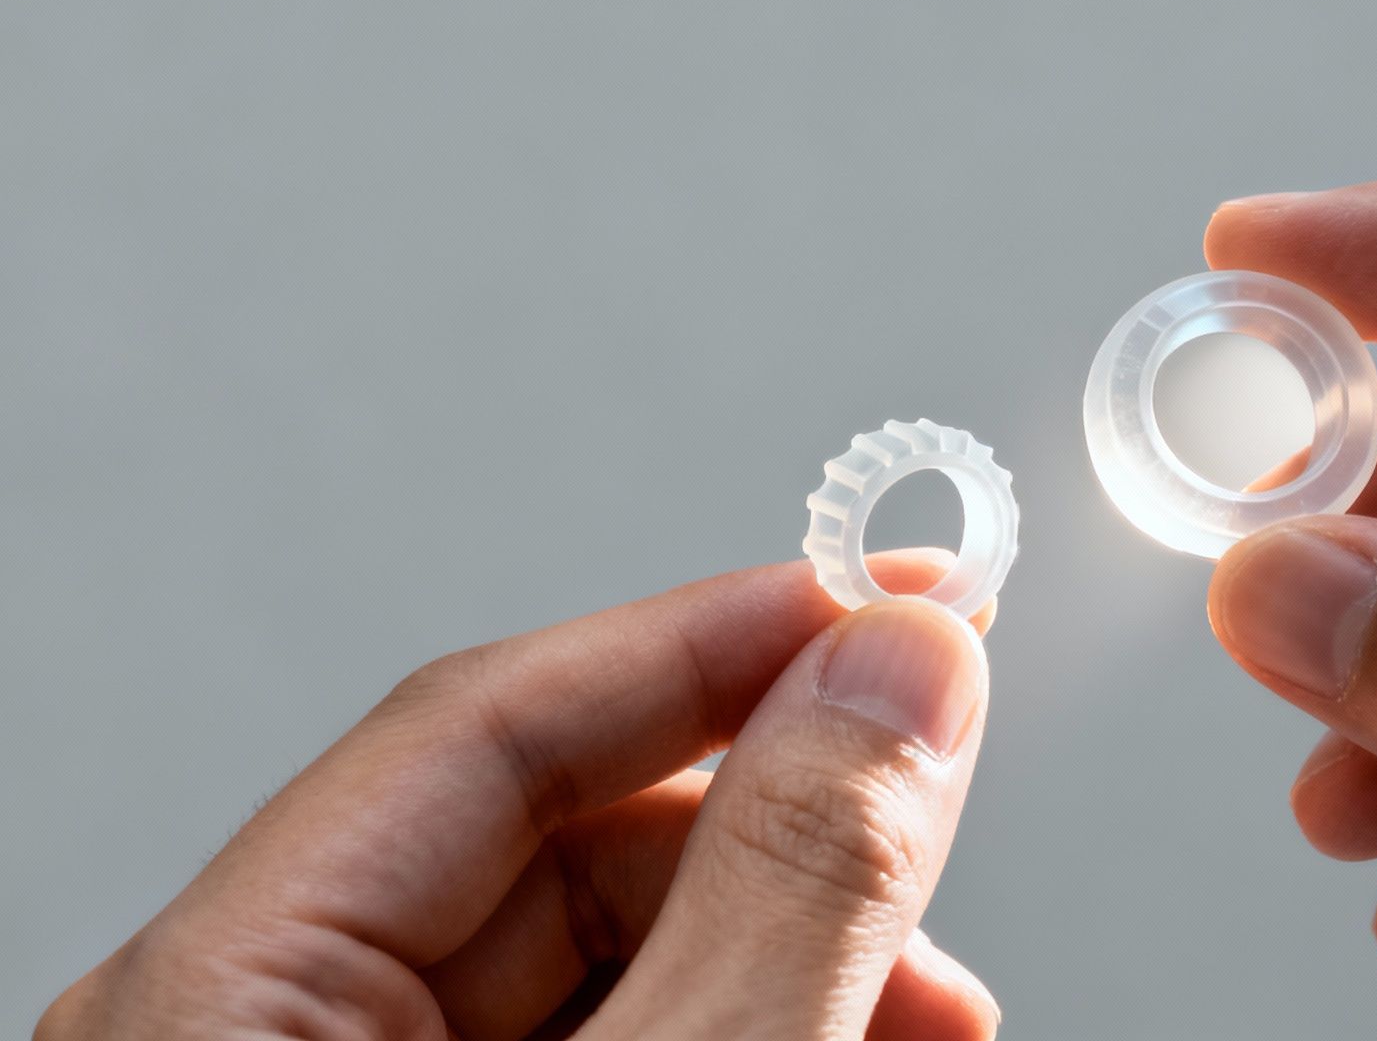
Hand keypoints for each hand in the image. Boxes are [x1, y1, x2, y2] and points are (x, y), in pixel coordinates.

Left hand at [37, 552, 999, 1040]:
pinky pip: (625, 1035)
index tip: (896, 593)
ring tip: (935, 998)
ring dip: (801, 946)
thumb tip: (899, 673)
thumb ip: (778, 891)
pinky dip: (760, 1024)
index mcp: (222, 1009)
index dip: (717, 634)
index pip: (491, 720)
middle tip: (941, 803)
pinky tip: (870, 1037)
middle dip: (789, 827)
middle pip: (566, 838)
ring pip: (616, 952)